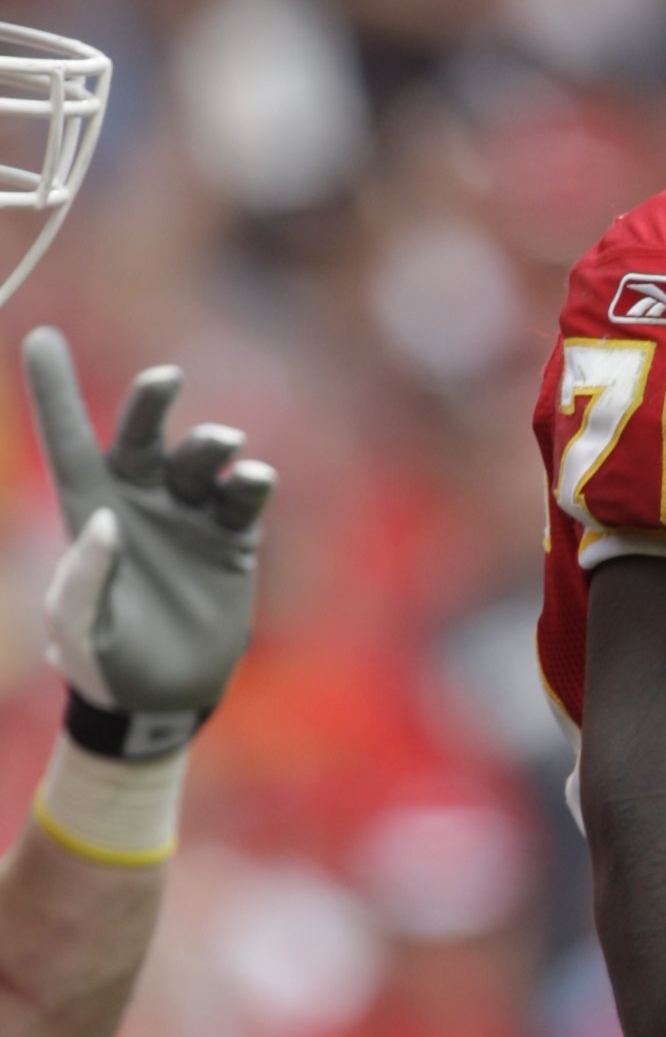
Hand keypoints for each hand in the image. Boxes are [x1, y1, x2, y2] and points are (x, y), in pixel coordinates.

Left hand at [24, 328, 274, 725]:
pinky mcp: (232, 539)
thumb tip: (106, 521)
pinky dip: (252, 481)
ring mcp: (188, 515)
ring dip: (211, 445)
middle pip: (142, 433)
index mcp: (89, 510)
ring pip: (200, 459)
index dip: (53, 390)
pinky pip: (245, 497)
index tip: (40, 338)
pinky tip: (254, 478)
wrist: (164, 698)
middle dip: (152, 401)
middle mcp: (139, 500)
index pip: (67, 440)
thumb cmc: (103, 662)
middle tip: (165, 380)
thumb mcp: (79, 627)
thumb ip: (85, 577)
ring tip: (224, 449)